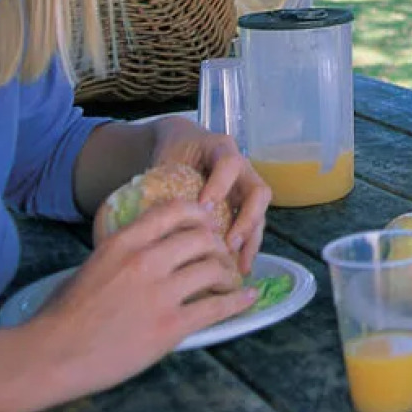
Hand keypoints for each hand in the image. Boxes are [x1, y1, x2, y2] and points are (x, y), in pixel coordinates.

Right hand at [29, 200, 254, 396]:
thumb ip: (123, 252)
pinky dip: (238, 301)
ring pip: (215, 268)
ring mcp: (161, 293)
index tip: (208, 221)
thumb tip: (147, 248)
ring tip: (232, 279)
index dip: (199, 213)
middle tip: (222, 255)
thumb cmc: (61, 316)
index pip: (174, 210)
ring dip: (229, 273)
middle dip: (218, 245)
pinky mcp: (171, 326)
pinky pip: (217, 307)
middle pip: (202, 238)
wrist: (50, 355)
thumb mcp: (91, 266)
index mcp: (124, 242)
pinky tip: (248, 297)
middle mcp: (146, 260)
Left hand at [150, 117, 270, 272]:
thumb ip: (162, 181)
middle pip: (258, 191)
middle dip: (247, 220)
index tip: (203, 208)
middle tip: (229, 244)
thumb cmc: (172, 152)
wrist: (182, 144)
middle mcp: (242, 167)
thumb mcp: (166, 159)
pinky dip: (247, 247)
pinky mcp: (244, 205)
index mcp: (220, 148)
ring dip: (251, 240)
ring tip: (240, 267)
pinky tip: (237, 267)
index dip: (219, 186)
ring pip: (260, 213)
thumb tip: (150, 216)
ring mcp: (246, 187)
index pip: (229, 164)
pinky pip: (253, 226)